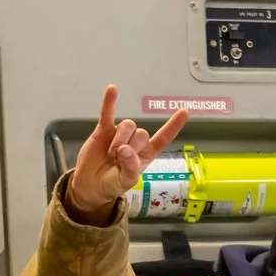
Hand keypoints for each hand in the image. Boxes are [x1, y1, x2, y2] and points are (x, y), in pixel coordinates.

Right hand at [63, 84, 189, 223]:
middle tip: (117, 160)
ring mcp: (119, 134)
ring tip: (110, 155)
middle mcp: (135, 142)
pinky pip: (107, 113)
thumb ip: (130, 167)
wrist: (91, 185)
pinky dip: (110, 102)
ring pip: (127, 125)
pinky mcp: (104, 130)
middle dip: (129, 147)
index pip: (163, 137)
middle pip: (141, 132)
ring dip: (119, 140)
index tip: (184, 111)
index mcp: (146, 154)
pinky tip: (112, 89)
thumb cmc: (112, 184)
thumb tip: (125, 149)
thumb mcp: (126, 181)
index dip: (173, 126)